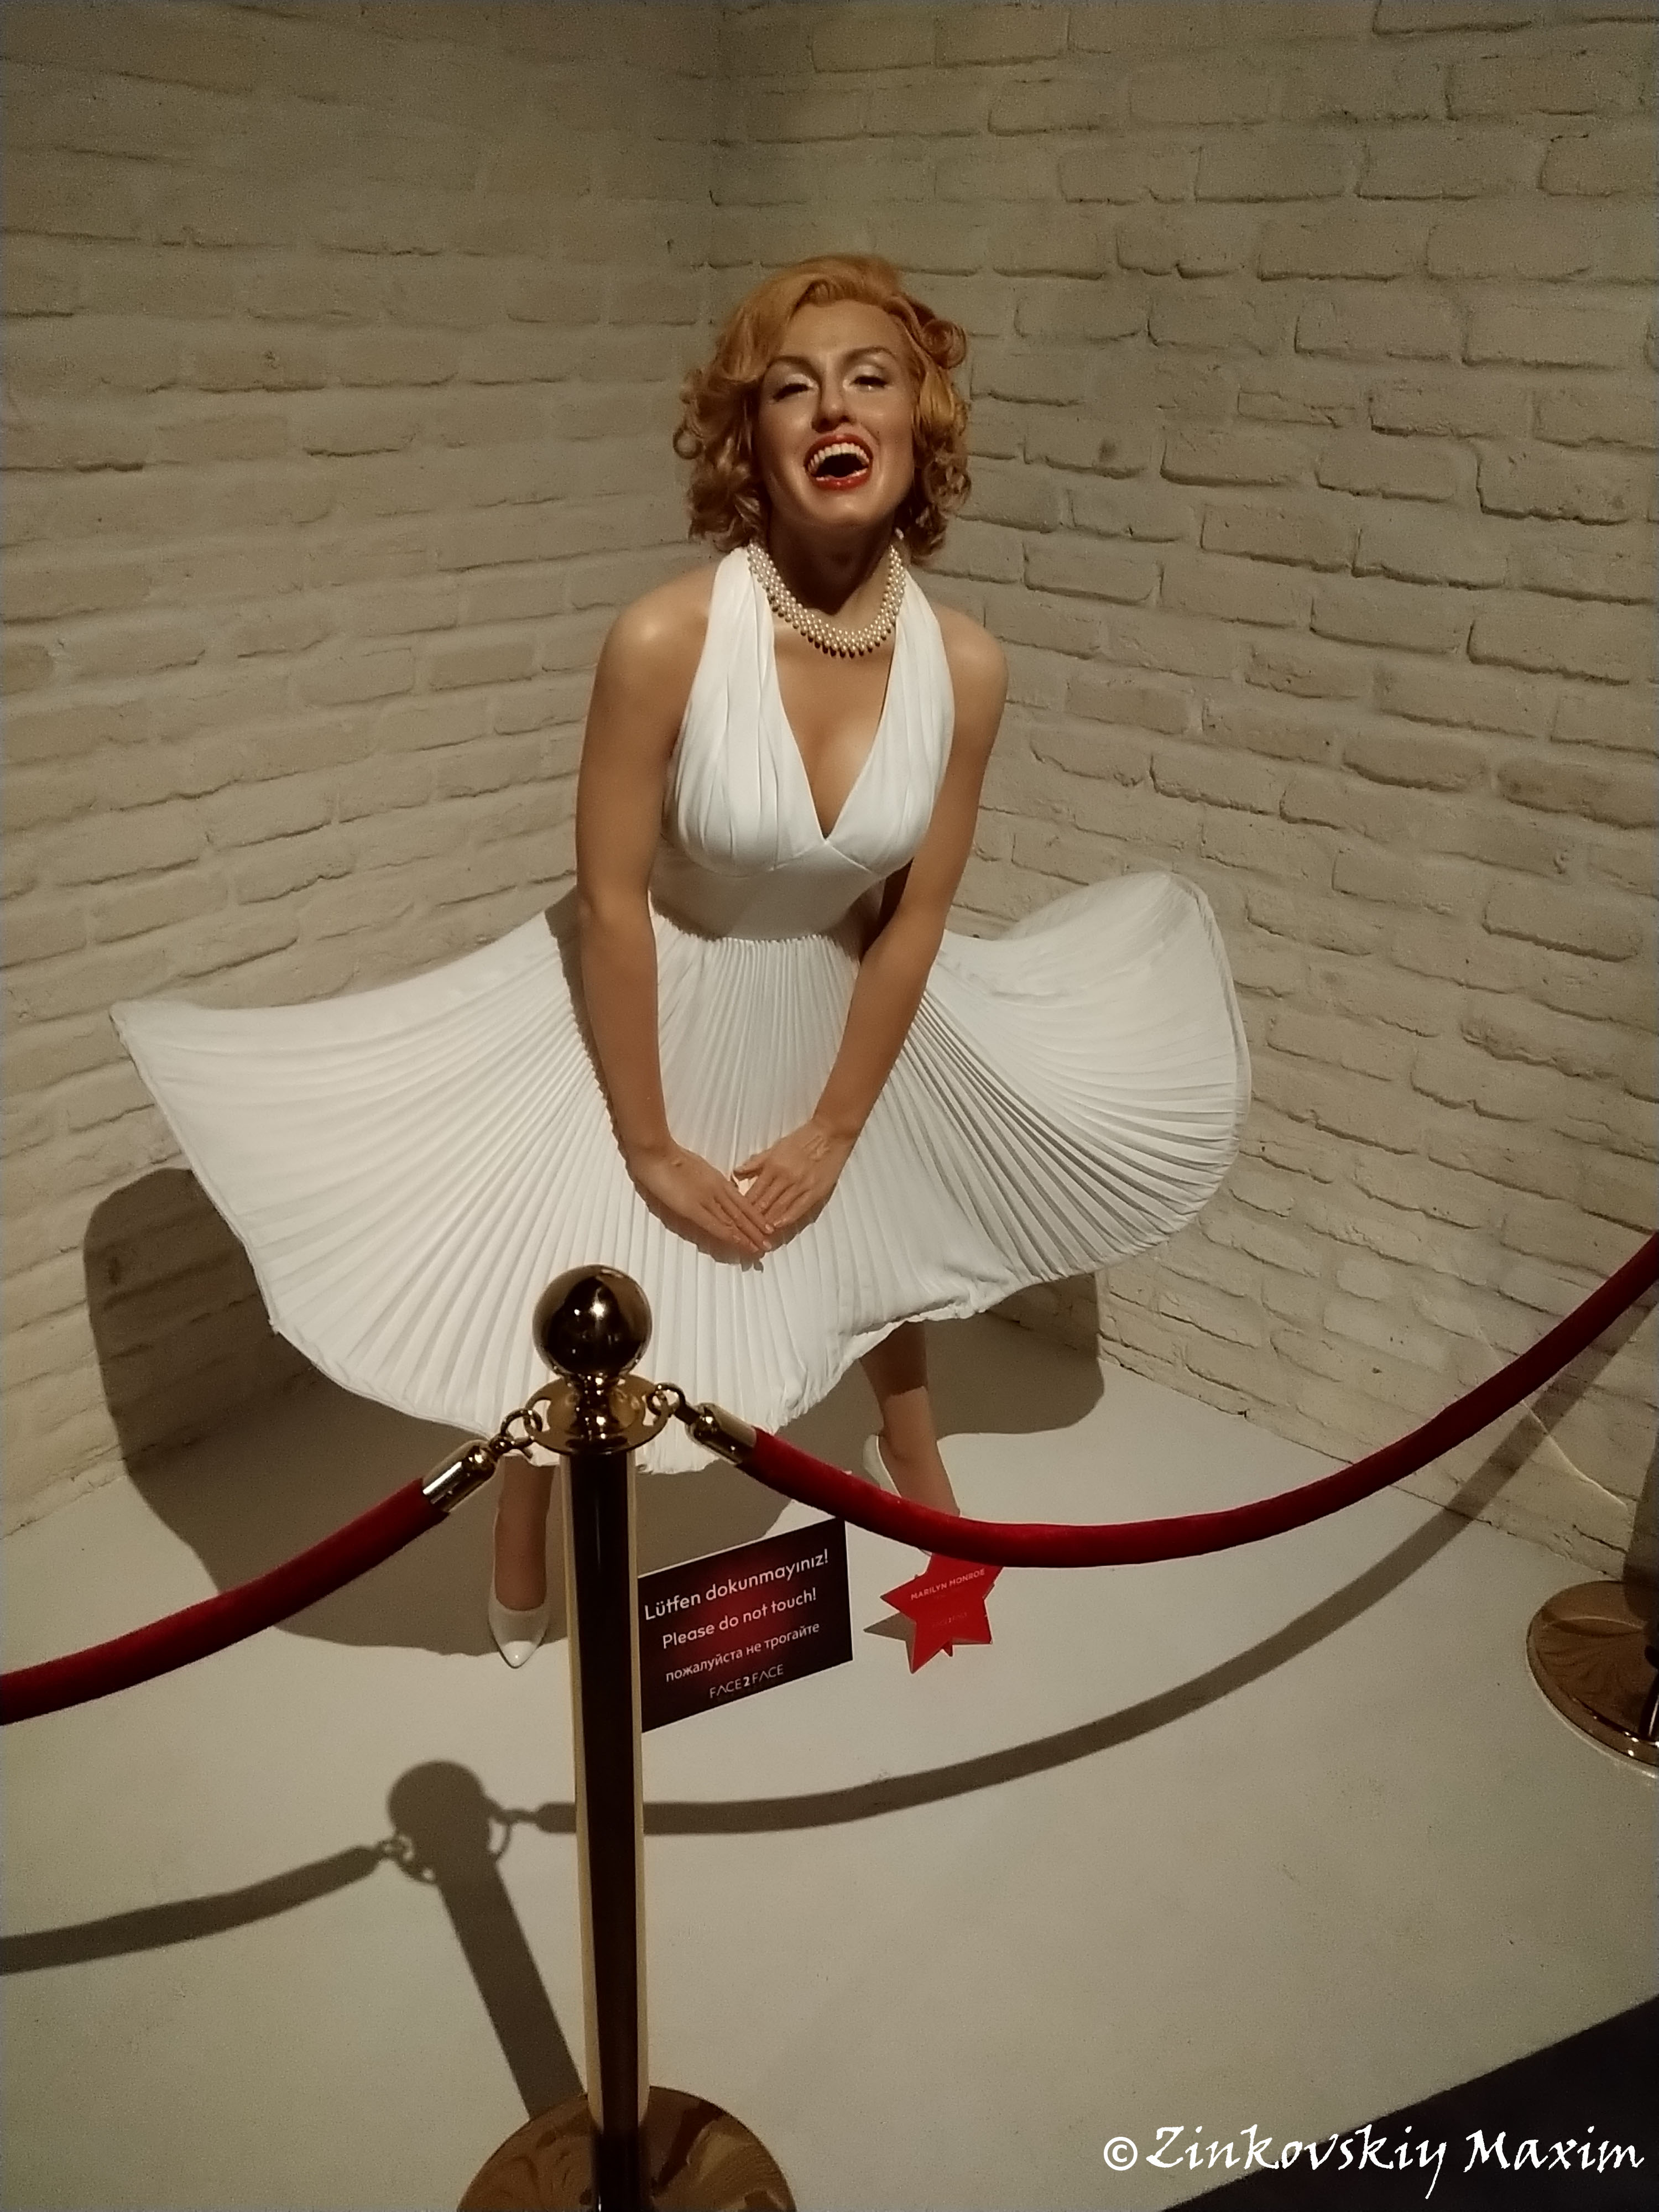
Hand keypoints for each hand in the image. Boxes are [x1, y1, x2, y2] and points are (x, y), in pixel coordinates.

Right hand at [626, 1143, 771, 1261]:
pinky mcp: (693, 1208)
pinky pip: (716, 1224)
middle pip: (742, 1213)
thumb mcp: (697, 1167)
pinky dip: (729, 1235)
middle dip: (756, 1230)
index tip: (766, 1227)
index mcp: (718, 1180)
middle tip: (769, 1244)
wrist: (656, 1152)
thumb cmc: (669, 1157)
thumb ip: (709, 1180)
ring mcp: (707, 1199)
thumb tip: (719, 1189)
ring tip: (761, 1248)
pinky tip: (739, 1244)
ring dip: (748, 1236)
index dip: (754, 1216)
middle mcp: (717, 1190)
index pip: (742, 1202)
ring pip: (734, 1220)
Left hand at [734, 1118, 853, 1238]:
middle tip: (745, 1229)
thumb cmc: (803, 1139)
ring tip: (758, 1233)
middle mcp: (785, 1177)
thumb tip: (737, 1172)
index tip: (737, 1215)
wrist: (830, 1133)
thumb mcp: (775, 1147)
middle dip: (754, 1218)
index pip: (754, 1191)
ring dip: (768, 1221)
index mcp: (773, 1165)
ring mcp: (801, 1185)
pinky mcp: (815, 1191)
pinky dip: (787, 1218)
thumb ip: (756, 1161)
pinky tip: (778, 1226)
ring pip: (779, 1208)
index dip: (744, 1205)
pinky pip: (799, 1208)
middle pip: (765, 1202)